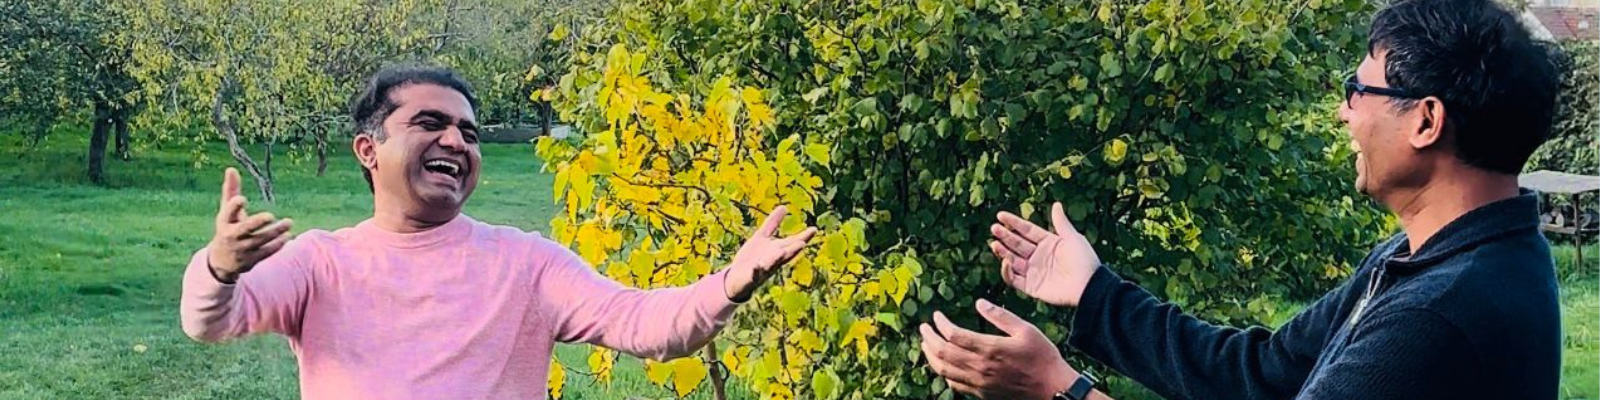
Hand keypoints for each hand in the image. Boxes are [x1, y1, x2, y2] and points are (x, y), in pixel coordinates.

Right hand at [207, 168, 293, 282]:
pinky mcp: (251, 260)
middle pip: (245, 229)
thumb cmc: (227, 228)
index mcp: (224, 222)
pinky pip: (266, 252)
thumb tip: (231, 168)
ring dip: (276, 232)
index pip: (227, 213)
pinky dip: (277, 244)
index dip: (233, 206)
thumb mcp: (226, 212)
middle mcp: (232, 236)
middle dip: (256, 222)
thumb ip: (230, 191)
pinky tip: (288, 236)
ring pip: (260, 240)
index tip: (242, 198)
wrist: (221, 261)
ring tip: (289, 222)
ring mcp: (241, 249)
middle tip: (270, 215)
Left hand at [723, 206, 816, 301]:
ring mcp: (763, 269)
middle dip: (794, 249)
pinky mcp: (751, 277)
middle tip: (803, 242)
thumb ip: (773, 223)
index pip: (793, 242)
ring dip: (776, 259)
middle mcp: (774, 260)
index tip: (814, 229)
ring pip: (772, 265)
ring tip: (781, 252)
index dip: (803, 237)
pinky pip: (754, 274)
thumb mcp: (762, 237)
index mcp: (778, 250)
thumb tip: (784, 206)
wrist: (737, 278)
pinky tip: (757, 265)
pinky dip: (757, 270)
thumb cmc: (753, 258)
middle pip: (786, 254)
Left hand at [921, 299, 1080, 399]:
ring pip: (944, 370)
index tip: (936, 316)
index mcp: (990, 349)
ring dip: (931, 356)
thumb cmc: (1043, 358)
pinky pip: (954, 384)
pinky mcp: (982, 393)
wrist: (1052, 390)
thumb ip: (1000, 316)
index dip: (941, 324)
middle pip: (943, 353)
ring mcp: (979, 383)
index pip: (954, 335)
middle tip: (923, 328)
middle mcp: (980, 367)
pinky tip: (943, 365)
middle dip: (928, 339)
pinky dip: (943, 373)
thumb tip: (979, 303)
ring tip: (926, 345)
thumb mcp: (1026, 330)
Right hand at [989, 202, 1100, 306]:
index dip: (1014, 223)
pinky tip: (1005, 262)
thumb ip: (1061, 222)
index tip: (1000, 215)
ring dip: (1002, 252)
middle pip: (1017, 244)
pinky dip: (1007, 271)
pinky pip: (1014, 279)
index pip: (1027, 230)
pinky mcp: (1031, 287)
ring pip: (1012, 260)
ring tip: (994, 244)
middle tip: (994, 228)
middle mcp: (1039, 256)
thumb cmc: (1084, 260)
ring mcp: (1034, 271)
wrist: (1088, 286)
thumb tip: (1056, 204)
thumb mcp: (1073, 237)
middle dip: (1005, 236)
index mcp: (1049, 243)